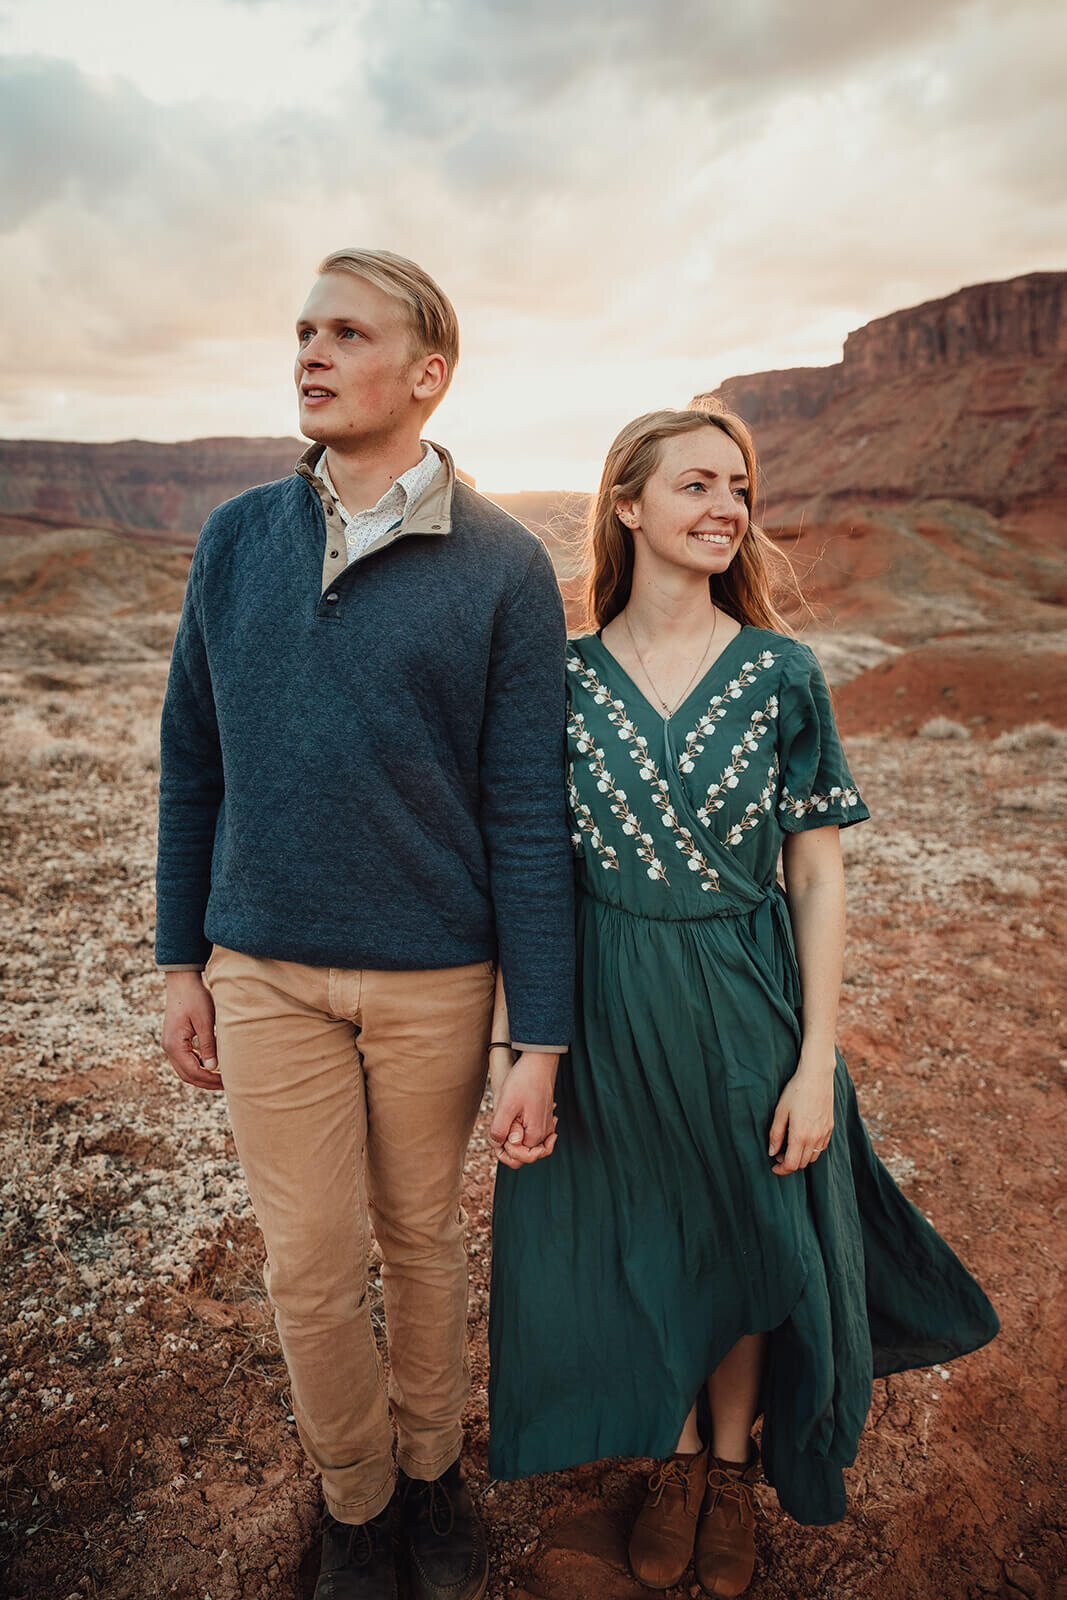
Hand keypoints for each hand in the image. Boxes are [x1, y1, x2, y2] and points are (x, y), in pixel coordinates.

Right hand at [162, 971, 221, 1090]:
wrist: (182, 980)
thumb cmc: (195, 997)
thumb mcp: (205, 1021)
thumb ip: (208, 1045)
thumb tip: (213, 1068)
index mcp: (174, 1045)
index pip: (193, 1072)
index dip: (211, 1080)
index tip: (228, 1082)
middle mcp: (168, 1047)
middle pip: (187, 1074)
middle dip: (206, 1082)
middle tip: (227, 1085)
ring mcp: (170, 1044)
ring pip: (185, 1068)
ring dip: (202, 1075)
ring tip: (222, 1077)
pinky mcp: (175, 1039)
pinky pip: (186, 1059)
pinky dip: (198, 1065)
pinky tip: (213, 1065)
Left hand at [490, 1052, 558, 1168]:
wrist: (539, 1061)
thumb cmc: (523, 1080)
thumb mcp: (506, 1104)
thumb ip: (501, 1128)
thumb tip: (500, 1145)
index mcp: (536, 1133)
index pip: (518, 1157)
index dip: (504, 1150)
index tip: (498, 1136)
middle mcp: (544, 1133)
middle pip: (525, 1155)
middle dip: (510, 1149)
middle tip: (500, 1133)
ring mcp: (546, 1126)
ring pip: (529, 1146)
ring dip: (516, 1142)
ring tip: (506, 1128)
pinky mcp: (545, 1118)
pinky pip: (535, 1136)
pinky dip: (524, 1135)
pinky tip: (515, 1125)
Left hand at [768, 1051, 833, 1174]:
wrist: (817, 1076)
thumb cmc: (795, 1091)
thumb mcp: (780, 1112)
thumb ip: (775, 1134)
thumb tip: (772, 1152)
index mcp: (800, 1135)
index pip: (792, 1164)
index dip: (781, 1170)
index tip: (773, 1166)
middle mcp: (815, 1138)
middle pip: (802, 1163)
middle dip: (789, 1163)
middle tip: (779, 1153)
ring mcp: (825, 1133)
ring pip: (813, 1157)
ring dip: (801, 1157)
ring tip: (790, 1146)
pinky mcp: (830, 1128)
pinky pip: (821, 1147)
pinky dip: (812, 1150)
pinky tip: (804, 1139)